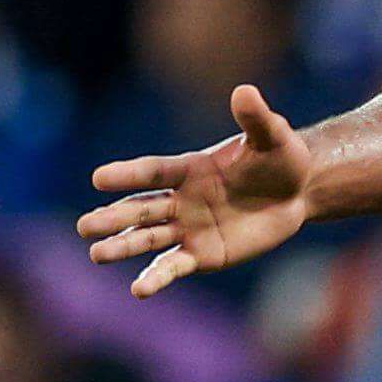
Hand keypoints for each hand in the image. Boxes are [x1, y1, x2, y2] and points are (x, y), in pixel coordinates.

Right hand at [80, 85, 314, 294]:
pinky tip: (138, 290)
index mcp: (189, 169)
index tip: (98, 178)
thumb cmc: (281, 158)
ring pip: (148, 238)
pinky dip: (156, 278)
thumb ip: (256, 119)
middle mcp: (181, 199)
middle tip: (85, 227)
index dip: (127, 175)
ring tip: (96, 254)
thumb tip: (245, 92)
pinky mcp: (203, 254)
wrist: (297, 192)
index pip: (153, 173)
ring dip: (122, 247)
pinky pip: (174, 266)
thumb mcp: (272, 137)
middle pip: (141, 209)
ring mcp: (189, 228)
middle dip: (114, 218)